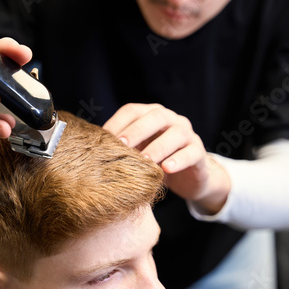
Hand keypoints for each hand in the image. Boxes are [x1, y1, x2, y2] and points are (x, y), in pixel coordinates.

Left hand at [103, 103, 230, 214]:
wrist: (186, 177)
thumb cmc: (154, 161)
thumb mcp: (136, 151)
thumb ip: (120, 146)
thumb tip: (89, 148)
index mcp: (150, 115)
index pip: (132, 111)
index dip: (117, 122)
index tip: (102, 138)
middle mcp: (170, 119)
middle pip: (154, 117)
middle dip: (137, 131)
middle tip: (122, 145)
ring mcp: (187, 133)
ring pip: (175, 134)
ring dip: (158, 147)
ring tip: (145, 161)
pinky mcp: (199, 152)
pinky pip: (191, 153)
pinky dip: (179, 160)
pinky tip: (167, 169)